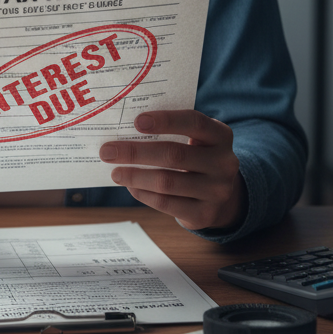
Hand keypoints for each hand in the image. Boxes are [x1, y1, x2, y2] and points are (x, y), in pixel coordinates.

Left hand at [99, 109, 244, 230]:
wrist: (221, 194)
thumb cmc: (196, 156)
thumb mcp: (194, 139)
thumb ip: (170, 132)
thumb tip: (124, 131)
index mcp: (221, 135)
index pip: (194, 122)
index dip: (166, 120)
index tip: (137, 121)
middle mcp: (224, 163)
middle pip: (174, 154)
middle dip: (135, 152)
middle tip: (108, 151)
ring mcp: (217, 191)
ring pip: (167, 181)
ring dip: (134, 176)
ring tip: (115, 171)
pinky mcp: (204, 214)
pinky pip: (166, 203)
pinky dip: (143, 193)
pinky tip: (130, 186)